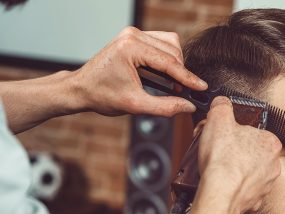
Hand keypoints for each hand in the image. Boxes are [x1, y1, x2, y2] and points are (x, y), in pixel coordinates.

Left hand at [71, 27, 207, 116]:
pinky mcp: (133, 38)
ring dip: (176, 63)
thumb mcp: (135, 105)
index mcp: (131, 48)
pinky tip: (165, 74)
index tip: (202, 87)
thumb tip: (187, 106)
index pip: (169, 62)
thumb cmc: (102, 95)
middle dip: (181, 71)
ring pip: (170, 43)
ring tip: (174, 83)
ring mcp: (132, 34)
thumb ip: (165, 107)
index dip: (188, 77)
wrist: (82, 88)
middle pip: (173, 50)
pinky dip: (167, 58)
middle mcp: (133, 36)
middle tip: (183, 91)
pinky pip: (160, 42)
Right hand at [197, 96, 281, 213]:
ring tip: (219, 168)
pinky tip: (222, 183)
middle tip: (220, 152)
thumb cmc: (223, 160)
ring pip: (249, 172)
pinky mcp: (255, 200)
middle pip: (251, 153)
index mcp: (270, 143)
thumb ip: (222, 105)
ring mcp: (265, 184)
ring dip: (235, 170)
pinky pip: (243, 190)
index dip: (236, 133)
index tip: (225, 137)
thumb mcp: (218, 118)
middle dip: (236, 151)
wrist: (220, 194)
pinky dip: (233, 187)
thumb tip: (222, 103)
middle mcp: (273, 164)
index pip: (254, 132)